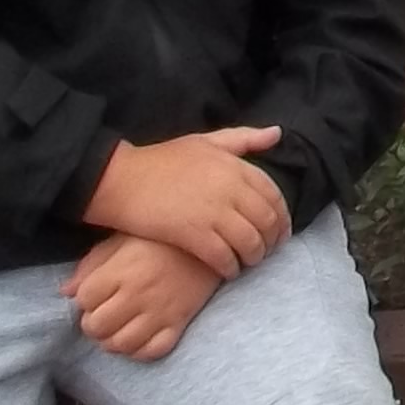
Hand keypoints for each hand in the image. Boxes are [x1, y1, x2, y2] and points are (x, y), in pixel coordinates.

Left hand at [64, 235, 220, 362]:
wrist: (212, 242)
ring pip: (121, 344)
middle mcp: (138, 293)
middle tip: (102, 314)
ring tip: (116, 328)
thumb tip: (66, 291)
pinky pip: (153, 351)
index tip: (94, 294)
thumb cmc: (160, 239)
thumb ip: (92, 264)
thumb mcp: (122, 240)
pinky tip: (138, 338)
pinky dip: (139, 351)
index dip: (84, 299)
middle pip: (97, 326)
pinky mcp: (179, 322)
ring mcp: (160, 311)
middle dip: (93, 324)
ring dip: (111, 341)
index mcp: (122, 269)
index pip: (84, 299)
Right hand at [84, 127, 288, 278]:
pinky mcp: (193, 234)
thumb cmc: (161, 160)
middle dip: (272, 240)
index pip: (274, 195)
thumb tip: (277, 133)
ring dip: (254, 256)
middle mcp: (230, 189)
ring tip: (248, 262)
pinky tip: (228, 270)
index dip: (283, 216)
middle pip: (267, 221)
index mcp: (235, 166)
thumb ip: (243, 138)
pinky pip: (224, 257)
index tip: (282, 231)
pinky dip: (231, 267)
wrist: (122, 180)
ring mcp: (213, 212)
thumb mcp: (205, 141)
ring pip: (250, 242)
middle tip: (268, 251)